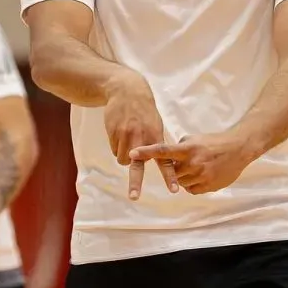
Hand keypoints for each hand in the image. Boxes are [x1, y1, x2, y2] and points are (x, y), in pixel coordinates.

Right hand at [103, 70, 179, 199]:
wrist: (126, 91)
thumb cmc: (144, 110)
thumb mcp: (155, 124)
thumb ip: (155, 143)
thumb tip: (154, 161)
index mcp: (156, 137)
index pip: (164, 161)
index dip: (168, 176)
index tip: (173, 190)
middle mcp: (141, 138)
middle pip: (137, 166)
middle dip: (135, 183)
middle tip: (134, 197)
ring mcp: (126, 136)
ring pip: (122, 160)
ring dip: (124, 155)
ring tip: (127, 138)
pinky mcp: (114, 134)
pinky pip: (114, 150)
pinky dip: (116, 146)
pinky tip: (120, 132)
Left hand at [129, 132, 251, 194]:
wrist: (239, 149)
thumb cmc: (214, 142)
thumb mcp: (195, 139)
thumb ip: (179, 147)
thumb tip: (167, 155)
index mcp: (188, 149)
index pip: (163, 151)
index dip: (146, 152)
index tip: (131, 154)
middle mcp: (193, 163)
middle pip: (171, 172)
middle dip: (174, 169)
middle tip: (184, 162)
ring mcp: (201, 176)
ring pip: (180, 182)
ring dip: (183, 176)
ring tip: (197, 167)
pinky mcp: (208, 186)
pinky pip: (191, 189)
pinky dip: (192, 184)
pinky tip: (202, 175)